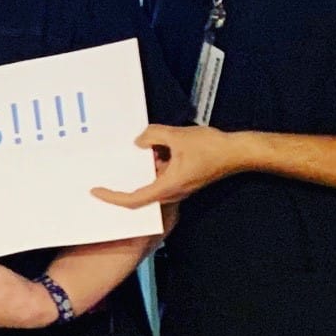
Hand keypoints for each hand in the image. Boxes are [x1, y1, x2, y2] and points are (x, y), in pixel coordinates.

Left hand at [93, 124, 250, 209]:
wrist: (239, 152)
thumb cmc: (214, 148)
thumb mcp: (177, 136)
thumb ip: (153, 136)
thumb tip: (138, 141)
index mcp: (168, 187)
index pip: (133, 200)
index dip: (112, 197)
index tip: (96, 191)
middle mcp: (171, 192)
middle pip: (139, 194)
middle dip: (123, 183)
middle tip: (105, 174)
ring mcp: (178, 187)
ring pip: (151, 183)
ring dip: (141, 170)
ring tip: (129, 155)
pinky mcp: (183, 180)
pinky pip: (161, 176)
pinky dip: (153, 166)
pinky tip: (151, 149)